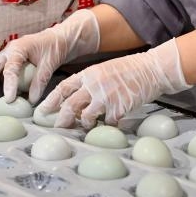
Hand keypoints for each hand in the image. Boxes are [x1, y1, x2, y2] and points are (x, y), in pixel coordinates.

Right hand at [0, 9, 99, 104]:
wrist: (57, 38)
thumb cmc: (55, 47)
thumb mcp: (51, 63)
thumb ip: (40, 80)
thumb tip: (31, 100)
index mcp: (20, 47)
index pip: (11, 67)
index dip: (9, 84)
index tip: (9, 99)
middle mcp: (9, 50)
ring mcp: (7, 54)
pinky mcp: (8, 60)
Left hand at [37, 39, 190, 128]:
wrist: (153, 69)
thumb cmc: (131, 69)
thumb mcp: (106, 70)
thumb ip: (91, 83)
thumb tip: (78, 100)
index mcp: (89, 74)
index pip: (63, 87)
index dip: (51, 100)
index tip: (42, 111)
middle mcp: (94, 85)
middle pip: (70, 105)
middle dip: (62, 119)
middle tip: (59, 127)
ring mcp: (106, 97)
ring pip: (85, 116)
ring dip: (83, 124)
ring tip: (86, 125)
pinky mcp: (119, 108)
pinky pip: (107, 123)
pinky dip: (108, 126)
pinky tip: (112, 124)